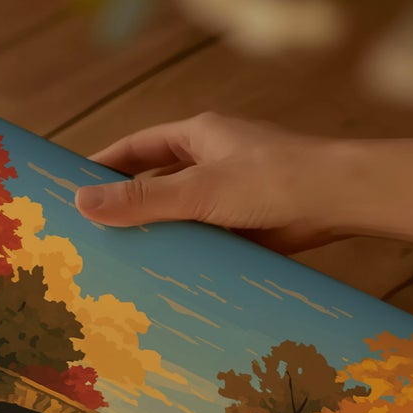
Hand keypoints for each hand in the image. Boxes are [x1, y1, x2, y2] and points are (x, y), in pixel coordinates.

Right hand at [75, 112, 344, 251]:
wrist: (341, 200)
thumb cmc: (273, 179)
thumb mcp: (197, 189)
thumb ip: (141, 199)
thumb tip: (80, 202)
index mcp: (199, 136)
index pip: (137, 148)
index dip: (103, 165)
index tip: (71, 187)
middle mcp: (212, 160)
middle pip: (155, 181)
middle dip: (124, 204)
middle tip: (87, 233)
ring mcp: (229, 193)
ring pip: (178, 213)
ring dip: (154, 233)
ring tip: (117, 261)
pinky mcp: (244, 223)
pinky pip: (202, 237)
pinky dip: (183, 253)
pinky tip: (162, 275)